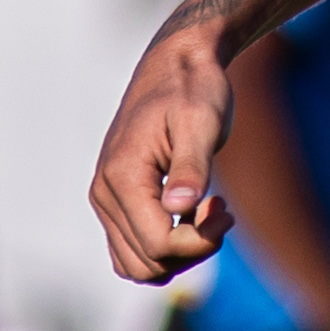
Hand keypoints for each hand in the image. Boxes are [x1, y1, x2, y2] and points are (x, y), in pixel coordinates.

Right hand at [89, 28, 237, 286]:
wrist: (177, 65)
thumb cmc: (194, 89)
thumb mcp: (202, 122)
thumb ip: (192, 166)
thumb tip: (181, 206)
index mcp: (122, 176)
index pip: (157, 244)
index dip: (199, 242)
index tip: (224, 209)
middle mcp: (104, 193)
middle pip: (147, 263)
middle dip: (192, 249)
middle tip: (220, 210)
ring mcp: (106, 200)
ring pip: (137, 265)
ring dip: (179, 253)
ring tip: (207, 212)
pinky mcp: (116, 201)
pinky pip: (132, 250)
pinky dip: (165, 247)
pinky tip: (192, 215)